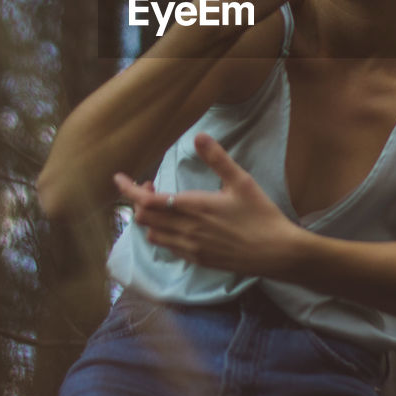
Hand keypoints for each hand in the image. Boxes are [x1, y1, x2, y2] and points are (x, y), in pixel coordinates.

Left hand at [113, 133, 301, 275]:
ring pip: (152, 234)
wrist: (276, 252)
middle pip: (144, 218)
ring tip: (162, 204)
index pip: (146, 200)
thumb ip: (217, 158)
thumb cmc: (260, 215)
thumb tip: (198, 136)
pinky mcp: (197, 260)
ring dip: (149, 219)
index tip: (119, 178)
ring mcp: (190, 248)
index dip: (128, 190)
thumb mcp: (241, 181)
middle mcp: (185, 230)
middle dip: (139, 200)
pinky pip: (168, 247)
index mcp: (193, 207)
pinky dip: (161, 233)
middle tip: (149, 185)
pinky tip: (175, 224)